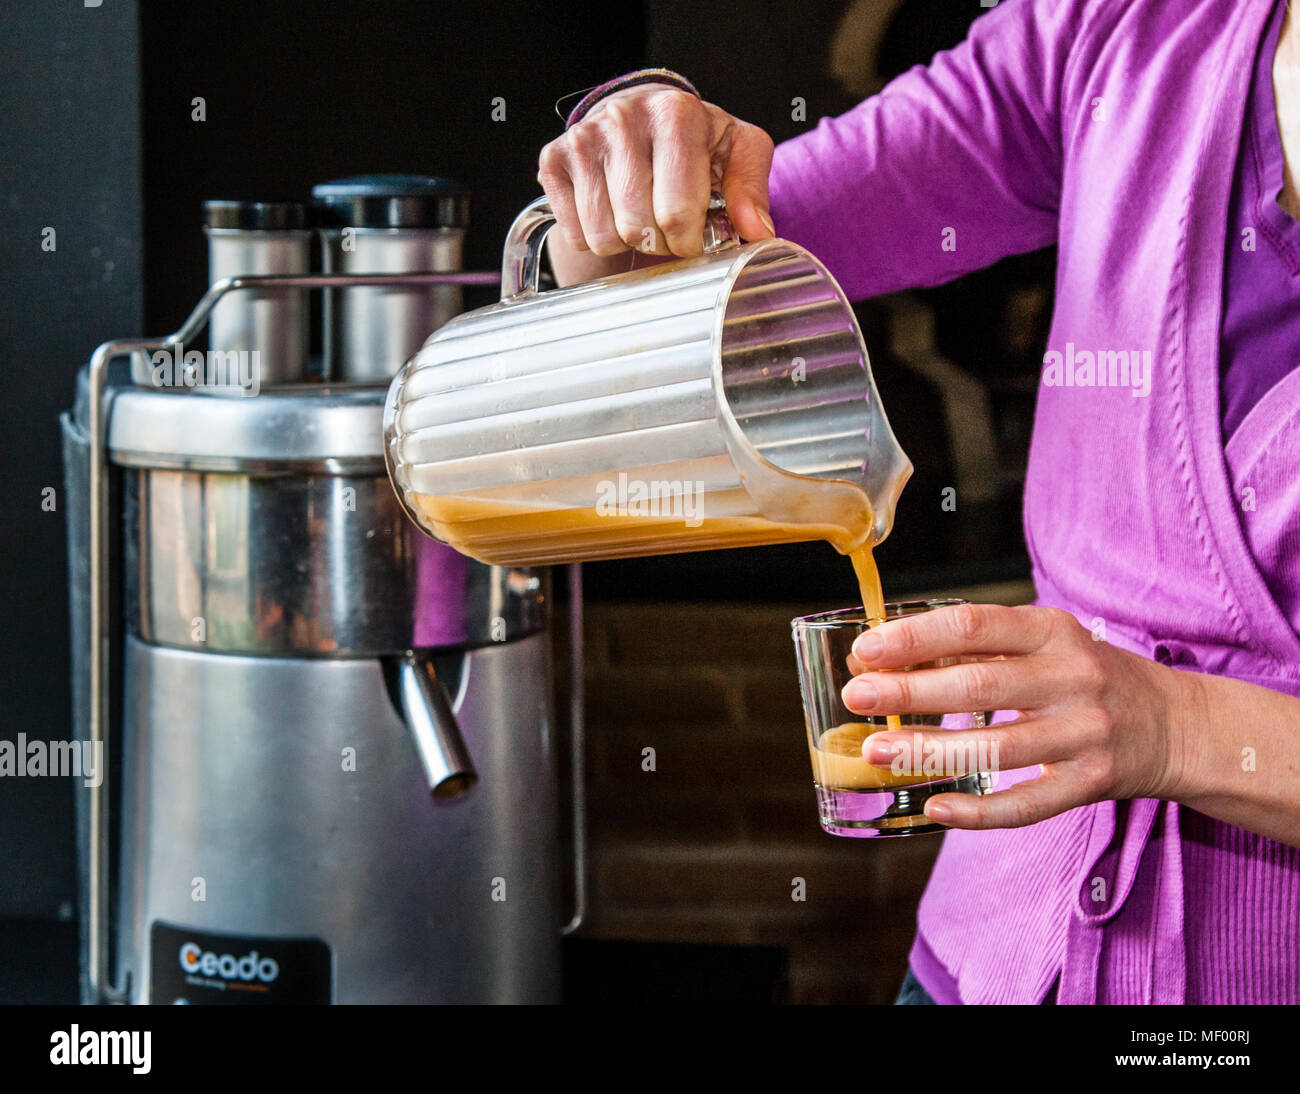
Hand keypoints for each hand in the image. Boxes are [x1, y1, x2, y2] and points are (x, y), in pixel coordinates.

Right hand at [537, 84, 775, 260]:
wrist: (639, 115)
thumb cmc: (693, 141)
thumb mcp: (735, 152)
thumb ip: (751, 189)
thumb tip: (759, 234)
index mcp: (675, 114)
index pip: (677, 211)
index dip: (688, 241)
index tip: (693, 239)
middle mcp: (623, 118)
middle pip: (638, 227)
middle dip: (658, 245)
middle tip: (667, 232)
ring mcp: (583, 138)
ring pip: (603, 235)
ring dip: (627, 244)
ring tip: (640, 221)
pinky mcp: (553, 159)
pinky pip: (575, 234)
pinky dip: (594, 238)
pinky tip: (611, 213)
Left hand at [839, 603, 1200, 829]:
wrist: (1177, 724)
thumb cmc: (1086, 675)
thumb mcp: (1043, 643)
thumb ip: (975, 648)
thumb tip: (887, 657)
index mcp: (1053, 630)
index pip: (974, 624)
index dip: (915, 638)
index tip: (866, 651)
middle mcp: (1072, 677)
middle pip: (979, 685)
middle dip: (910, 692)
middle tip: (857, 697)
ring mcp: (1085, 733)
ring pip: (996, 748)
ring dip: (929, 751)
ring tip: (876, 751)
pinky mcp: (1092, 782)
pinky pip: (1028, 803)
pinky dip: (979, 811)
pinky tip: (935, 807)